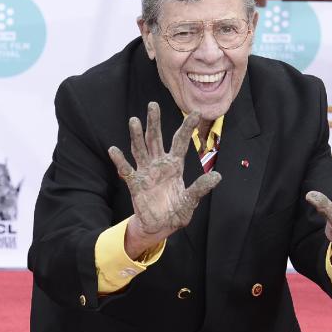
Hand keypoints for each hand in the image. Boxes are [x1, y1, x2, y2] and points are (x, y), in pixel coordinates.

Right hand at [107, 103, 221, 251]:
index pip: (180, 142)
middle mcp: (159, 164)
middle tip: (153, 105)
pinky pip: (126, 170)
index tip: (195, 112)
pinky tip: (114, 150)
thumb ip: (200, 188)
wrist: (160, 227)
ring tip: (134, 121)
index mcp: (175, 166)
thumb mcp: (191, 201)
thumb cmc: (176, 212)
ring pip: (140, 149)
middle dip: (154, 123)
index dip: (187, 127)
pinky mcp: (135, 184)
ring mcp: (146, 172)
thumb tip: (217, 176)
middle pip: (156, 139)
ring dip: (137, 136)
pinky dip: (120, 161)